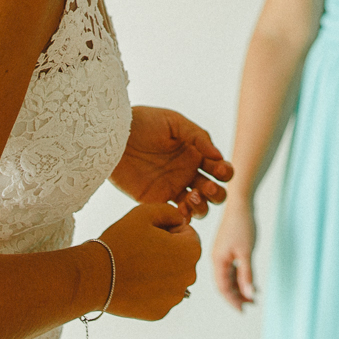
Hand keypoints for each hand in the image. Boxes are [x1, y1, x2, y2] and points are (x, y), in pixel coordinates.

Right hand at [95, 201, 200, 319]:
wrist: (94, 276)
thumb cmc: (120, 241)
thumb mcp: (145, 213)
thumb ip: (170, 211)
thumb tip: (181, 220)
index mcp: (191, 250)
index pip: (188, 234)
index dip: (168, 230)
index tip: (149, 235)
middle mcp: (189, 276)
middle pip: (183, 257)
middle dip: (168, 251)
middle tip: (141, 250)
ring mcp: (175, 297)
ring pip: (173, 278)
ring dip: (161, 271)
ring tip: (137, 267)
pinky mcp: (161, 312)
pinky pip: (161, 296)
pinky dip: (151, 290)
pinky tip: (134, 284)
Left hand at [111, 106, 233, 216]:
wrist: (113, 136)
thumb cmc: (144, 123)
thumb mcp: (174, 123)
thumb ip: (198, 137)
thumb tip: (219, 156)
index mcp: (196, 153)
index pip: (220, 168)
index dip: (225, 172)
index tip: (218, 170)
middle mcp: (188, 172)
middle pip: (215, 192)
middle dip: (217, 193)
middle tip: (207, 188)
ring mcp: (174, 187)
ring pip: (200, 206)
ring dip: (203, 206)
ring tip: (191, 197)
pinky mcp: (157, 200)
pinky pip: (178, 214)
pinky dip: (185, 216)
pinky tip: (182, 209)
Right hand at [209, 199, 257, 310]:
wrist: (240, 203)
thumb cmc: (242, 225)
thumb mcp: (246, 252)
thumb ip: (246, 274)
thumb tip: (249, 295)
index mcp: (218, 260)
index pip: (223, 287)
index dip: (232, 300)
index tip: (242, 311)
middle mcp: (217, 259)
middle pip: (225, 284)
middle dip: (237, 296)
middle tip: (250, 306)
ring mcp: (222, 254)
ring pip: (230, 276)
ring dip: (240, 287)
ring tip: (254, 297)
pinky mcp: (228, 249)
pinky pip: (233, 268)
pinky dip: (241, 276)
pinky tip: (252, 282)